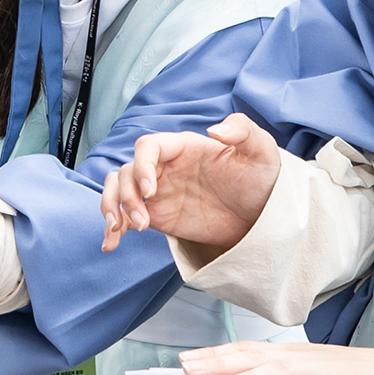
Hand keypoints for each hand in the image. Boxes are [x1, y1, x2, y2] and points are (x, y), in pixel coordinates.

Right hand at [98, 113, 282, 252]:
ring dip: (112, 207)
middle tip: (144, 221)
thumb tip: (215, 130)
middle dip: (126, 195)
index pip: (147, 147)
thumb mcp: (260, 150)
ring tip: (121, 229)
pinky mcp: (157, 216)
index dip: (142, 166)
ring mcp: (158, 193)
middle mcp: (165, 168)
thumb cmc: (261, 178)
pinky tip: (111, 244)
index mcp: (183, 148)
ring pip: (118, 191)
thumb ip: (242, 130)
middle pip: (126, 171)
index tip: (151, 190)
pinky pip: (126, 218)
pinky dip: (113, 230)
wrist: (262, 216)